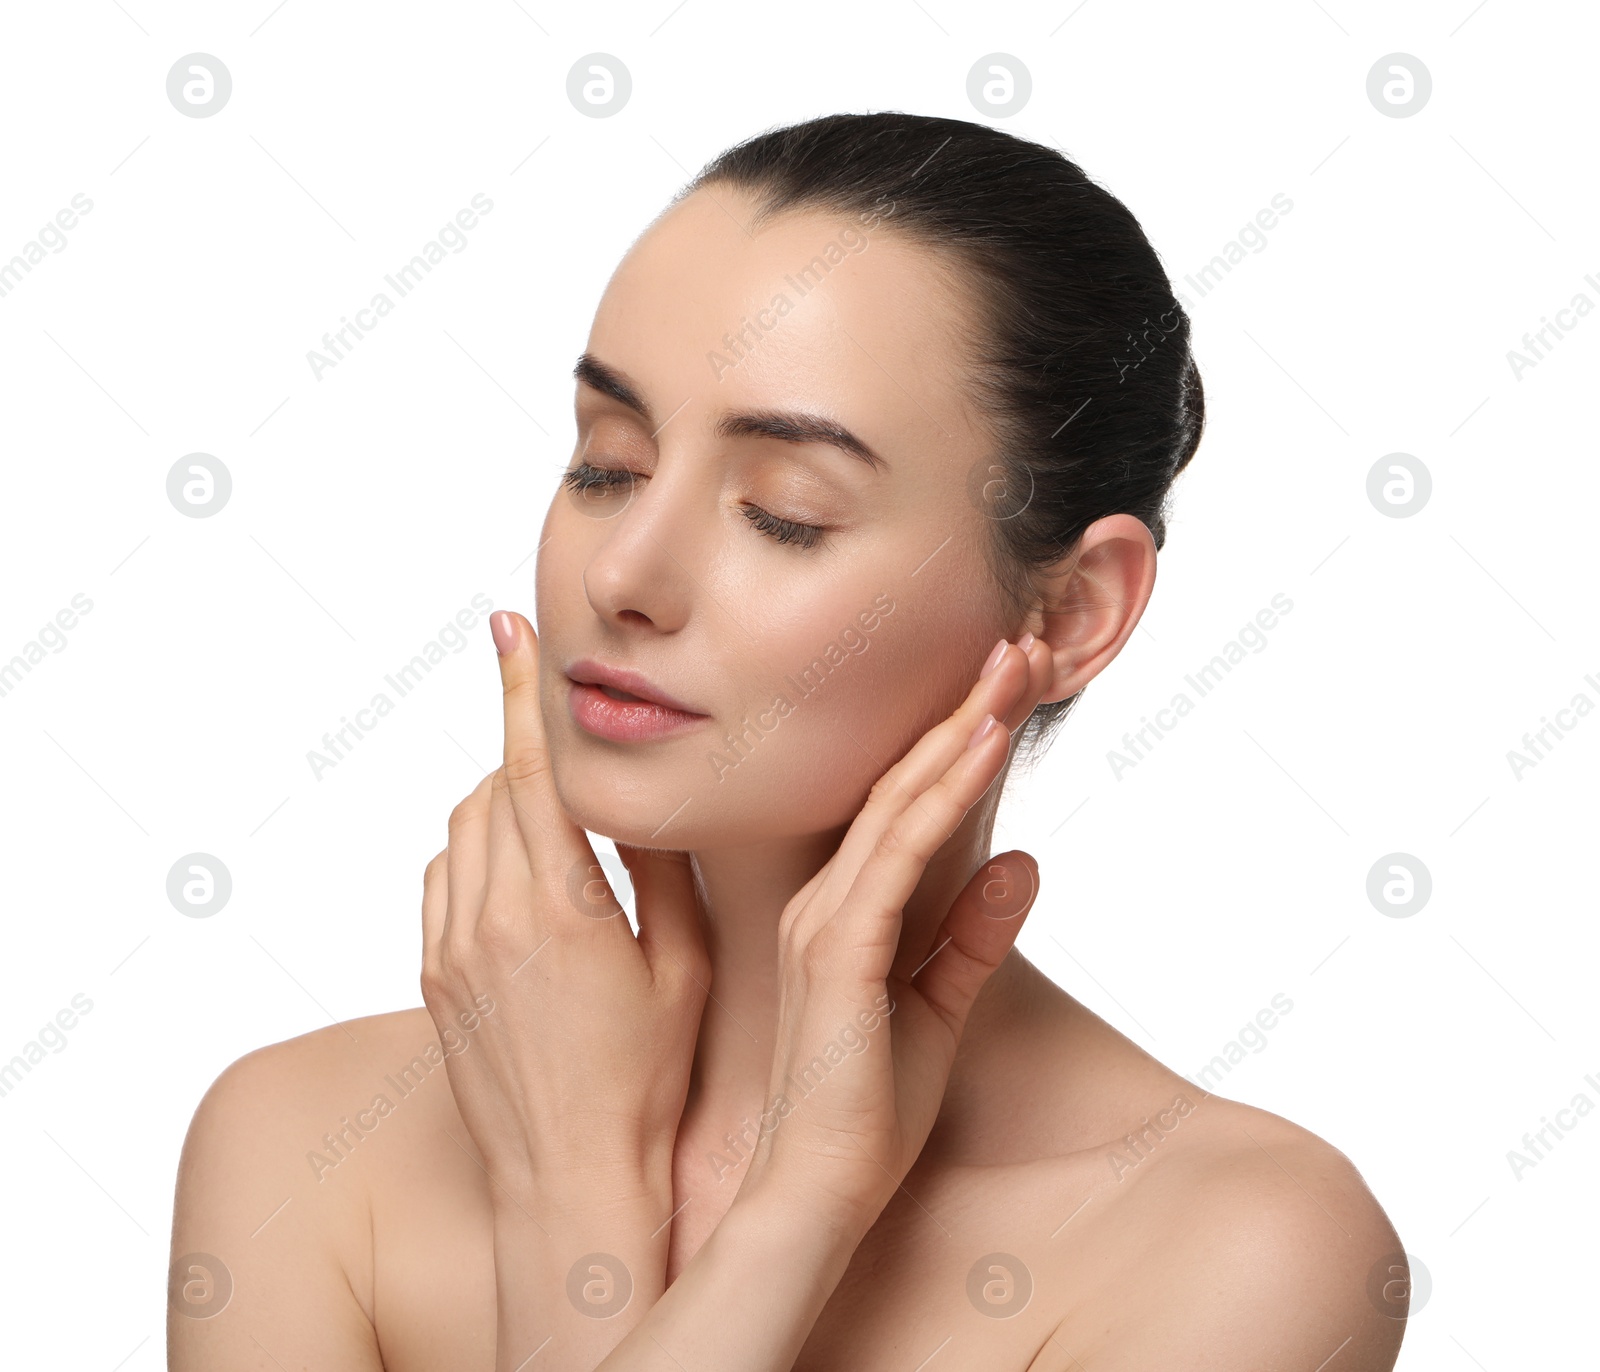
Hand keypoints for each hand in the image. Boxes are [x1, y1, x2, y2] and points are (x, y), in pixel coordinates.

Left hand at [419, 609, 711, 1207]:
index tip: (508, 630)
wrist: (569, 1179)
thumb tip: (643, 805)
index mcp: (559, 909)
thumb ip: (659, 876)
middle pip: (490, 791)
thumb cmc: (644, 1083)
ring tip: (555, 828)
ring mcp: (449, 951)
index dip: (519, 692)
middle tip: (571, 755)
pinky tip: (519, 882)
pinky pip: (440, 882)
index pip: (530, 770)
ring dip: (501, 806)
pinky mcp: (431, 979)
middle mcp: (489, 920)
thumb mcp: (682, 971)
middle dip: (525, 756)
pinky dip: (474, 856)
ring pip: (459, 833)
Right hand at [738, 636, 1048, 1231]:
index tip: (1002, 687)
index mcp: (839, 913)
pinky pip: (901, 854)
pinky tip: (986, 745)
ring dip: (961, 729)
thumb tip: (1022, 860)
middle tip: (1014, 643)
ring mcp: (826, 921)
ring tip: (1011, 667)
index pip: (903, 806)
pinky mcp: (841, 950)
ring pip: (902, 801)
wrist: (817, 1195)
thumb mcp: (938, 1011)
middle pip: (901, 784)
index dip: (953, 740)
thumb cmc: (867, 1116)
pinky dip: (946, 793)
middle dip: (962, 709)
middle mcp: (824, 902)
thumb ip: (972, 936)